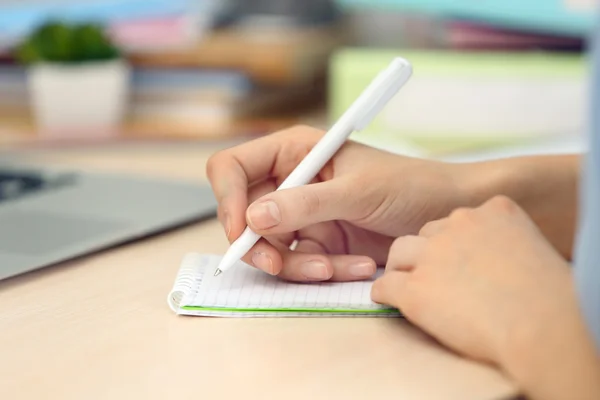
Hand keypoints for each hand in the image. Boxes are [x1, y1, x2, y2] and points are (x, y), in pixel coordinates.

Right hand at [206, 126, 469, 281]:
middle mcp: (291, 183)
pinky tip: (359, 266)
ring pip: (271, 248)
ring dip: (299, 265)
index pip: (234, 168)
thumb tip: (253, 218)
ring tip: (338, 267)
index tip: (240, 229)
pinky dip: (325, 271)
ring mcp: (303, 216)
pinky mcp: (320, 243)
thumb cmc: (410, 185)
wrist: (446, 214)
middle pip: (244, 216)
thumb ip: (306, 203)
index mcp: (294, 152)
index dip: (227, 198)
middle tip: (276, 264)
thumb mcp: (358, 191)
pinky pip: (301, 265)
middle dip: (259, 244)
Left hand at [372, 196, 597, 381]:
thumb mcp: (531, 249)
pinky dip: (386, 293)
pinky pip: (386, 285)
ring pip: (400, 252)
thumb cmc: (549, 297)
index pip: (460, 219)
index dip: (458, 243)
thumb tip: (486, 260)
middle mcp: (459, 224)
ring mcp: (433, 255)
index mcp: (493, 210)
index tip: (462, 261)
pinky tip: (391, 302)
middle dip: (429, 252)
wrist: (542, 325)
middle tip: (436, 276)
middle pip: (427, 232)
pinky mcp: (415, 289)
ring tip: (410, 285)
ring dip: (403, 268)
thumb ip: (503, 242)